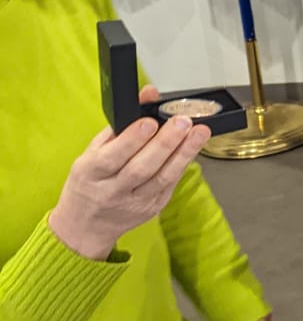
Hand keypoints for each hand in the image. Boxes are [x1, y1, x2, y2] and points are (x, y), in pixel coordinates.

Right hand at [49, 104, 211, 260]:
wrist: (84, 227)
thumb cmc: (89, 182)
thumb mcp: (93, 151)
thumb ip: (121, 123)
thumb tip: (148, 93)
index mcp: (90, 174)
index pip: (112, 157)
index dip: (132, 140)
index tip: (150, 122)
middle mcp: (111, 191)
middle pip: (142, 167)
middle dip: (165, 143)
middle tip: (183, 122)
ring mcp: (134, 202)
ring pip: (162, 178)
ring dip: (184, 153)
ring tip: (199, 132)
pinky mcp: (153, 208)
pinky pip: (171, 184)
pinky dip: (183, 164)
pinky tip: (193, 148)